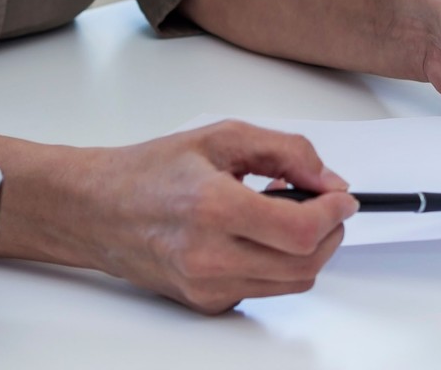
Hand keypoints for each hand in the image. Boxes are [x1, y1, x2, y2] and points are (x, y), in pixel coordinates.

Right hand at [75, 121, 356, 313]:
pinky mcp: (205, 303)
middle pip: (305, 265)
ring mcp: (206, 287)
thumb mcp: (222, 137)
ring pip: (291, 284)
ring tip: (289, 214)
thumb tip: (328, 180)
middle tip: (327, 206)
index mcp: (213, 208)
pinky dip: (278, 265)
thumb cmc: (151, 171)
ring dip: (308, 251)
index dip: (335, 214)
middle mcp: (209, 256)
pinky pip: (264, 290)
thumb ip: (285, 151)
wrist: (97, 209)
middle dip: (330, 234)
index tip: (343, 197)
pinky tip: (260, 235)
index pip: (301, 231)